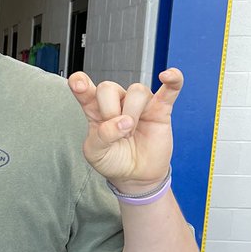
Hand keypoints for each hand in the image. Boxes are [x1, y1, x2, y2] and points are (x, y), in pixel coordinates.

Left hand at [68, 69, 181, 191]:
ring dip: (132, 112)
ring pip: (136, 91)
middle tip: (115, 131)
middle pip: (108, 88)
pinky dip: (173, 79)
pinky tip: (167, 75)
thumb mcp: (96, 154)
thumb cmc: (113, 161)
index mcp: (95, 111)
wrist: (136, 176)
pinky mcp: (160, 110)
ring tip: (131, 132)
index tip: (77, 82)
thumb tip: (123, 122)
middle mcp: (116, 102)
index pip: (85, 91)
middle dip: (109, 110)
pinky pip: (170, 89)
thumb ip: (102, 136)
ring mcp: (139, 105)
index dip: (80, 84)